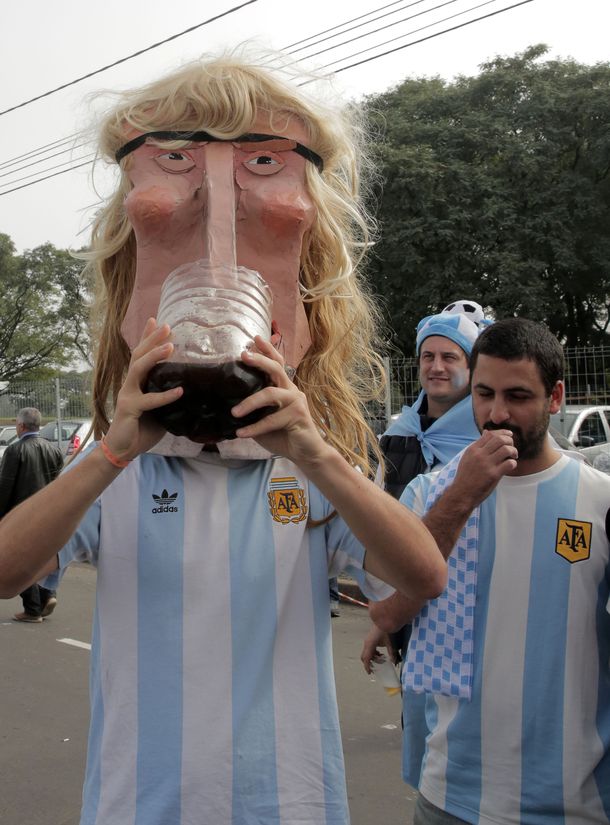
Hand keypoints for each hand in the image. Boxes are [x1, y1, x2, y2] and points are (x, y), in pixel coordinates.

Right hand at [104, 318, 183, 460]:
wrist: (123, 448)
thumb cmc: (142, 428)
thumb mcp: (159, 409)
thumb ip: (168, 396)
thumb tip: (190, 388)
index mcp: (136, 382)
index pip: (141, 355)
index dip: (147, 337)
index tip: (157, 321)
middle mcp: (129, 384)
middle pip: (138, 355)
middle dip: (151, 339)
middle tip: (167, 326)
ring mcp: (127, 394)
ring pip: (138, 369)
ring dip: (154, 356)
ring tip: (170, 347)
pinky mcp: (129, 408)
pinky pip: (149, 400)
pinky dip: (165, 395)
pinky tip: (180, 391)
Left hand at [232, 337, 328, 466]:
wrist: (305, 453)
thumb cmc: (283, 435)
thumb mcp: (263, 419)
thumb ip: (252, 410)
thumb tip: (227, 407)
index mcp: (284, 388)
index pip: (277, 363)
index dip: (267, 350)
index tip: (254, 338)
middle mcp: (291, 391)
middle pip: (276, 369)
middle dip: (260, 360)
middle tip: (243, 355)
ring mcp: (296, 402)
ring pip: (270, 394)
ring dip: (249, 402)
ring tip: (234, 412)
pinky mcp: (298, 416)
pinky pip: (272, 420)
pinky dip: (255, 427)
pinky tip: (241, 433)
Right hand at [360, 625, 397, 674]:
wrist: (384, 619)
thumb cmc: (386, 631)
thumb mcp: (390, 643)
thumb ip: (391, 653)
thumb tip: (394, 662)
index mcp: (370, 645)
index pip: (366, 659)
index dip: (367, 667)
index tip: (370, 673)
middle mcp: (367, 643)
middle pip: (364, 656)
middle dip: (369, 663)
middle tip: (376, 668)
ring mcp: (367, 640)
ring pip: (367, 652)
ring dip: (372, 657)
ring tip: (381, 659)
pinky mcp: (369, 638)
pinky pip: (369, 648)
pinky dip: (373, 653)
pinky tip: (380, 653)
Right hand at [453, 428, 517, 507]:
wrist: (462, 493)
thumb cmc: (465, 476)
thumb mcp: (467, 457)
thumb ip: (478, 446)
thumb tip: (486, 432)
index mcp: (473, 449)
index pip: (490, 434)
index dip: (502, 433)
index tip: (508, 435)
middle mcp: (479, 455)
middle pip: (500, 439)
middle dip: (509, 441)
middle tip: (511, 447)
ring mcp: (486, 464)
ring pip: (506, 449)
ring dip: (513, 451)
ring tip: (513, 456)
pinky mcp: (493, 475)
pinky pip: (509, 463)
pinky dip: (513, 463)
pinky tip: (510, 466)